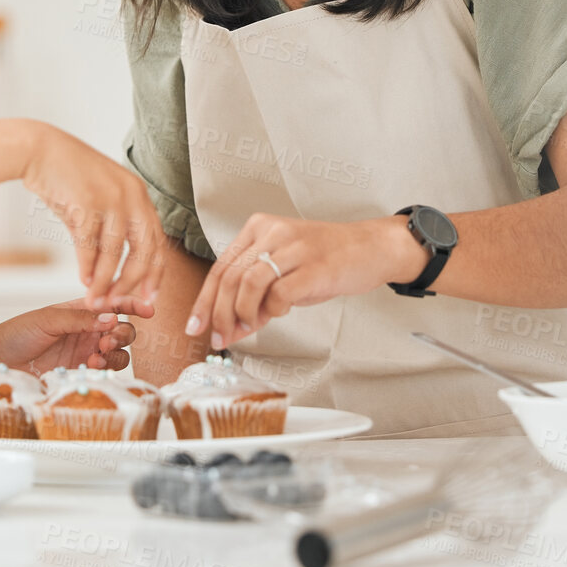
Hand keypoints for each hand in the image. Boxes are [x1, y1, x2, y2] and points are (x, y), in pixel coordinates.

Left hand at [0, 296, 156, 374]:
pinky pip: (106, 370)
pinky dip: (107, 366)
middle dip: (123, 333)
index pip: (114, 303)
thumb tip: (112, 316)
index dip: (133, 303)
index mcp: (81, 310)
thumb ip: (81, 318)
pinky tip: (92, 365)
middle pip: (123, 329)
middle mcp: (88, 330)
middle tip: (106, 339)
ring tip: (98, 354)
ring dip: (116, 351)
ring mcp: (86, 352)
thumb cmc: (16, 333)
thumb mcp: (49, 318)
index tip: (149, 309)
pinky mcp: (81, 372)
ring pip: (119, 351)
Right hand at [20, 122, 165, 308]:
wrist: (39, 150)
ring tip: (97, 299)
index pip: (157, 240)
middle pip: (144, 249)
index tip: (150, 295)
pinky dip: (88, 267)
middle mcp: (131, 195)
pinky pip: (90, 244)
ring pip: (116, 251)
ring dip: (106, 280)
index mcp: (139, 194)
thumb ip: (113, 228)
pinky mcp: (86, 202)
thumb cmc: (68, 176)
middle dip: (134, 281)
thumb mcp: (100, 198)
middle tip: (123, 302)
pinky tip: (84, 281)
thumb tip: (115, 268)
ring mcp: (110, 197)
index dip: (156, 271)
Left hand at [186, 213, 422, 346]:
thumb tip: (226, 331)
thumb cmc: (326, 261)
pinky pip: (280, 292)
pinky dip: (273, 310)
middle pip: (230, 276)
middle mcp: (273, 232)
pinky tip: (280, 313)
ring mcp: (294, 247)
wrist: (370, 248)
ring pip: (248, 283)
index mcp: (259, 228)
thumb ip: (255, 298)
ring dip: (242, 313)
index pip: (220, 267)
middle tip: (220, 337)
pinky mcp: (314, 266)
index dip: (204, 300)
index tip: (196, 325)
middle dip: (219, 314)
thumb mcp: (284, 274)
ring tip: (249, 327)